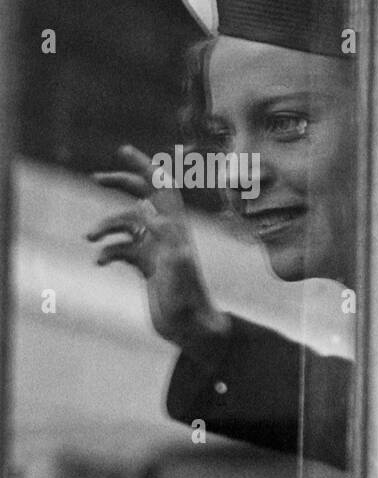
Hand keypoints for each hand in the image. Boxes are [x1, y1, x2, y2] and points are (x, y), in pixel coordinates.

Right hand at [86, 144, 230, 353]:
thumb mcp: (177, 263)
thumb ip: (165, 235)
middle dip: (121, 184)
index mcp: (176, 227)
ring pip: (123, 224)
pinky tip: (101, 263)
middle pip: (142, 197)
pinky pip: (119, 249)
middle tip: (96, 178)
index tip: (124, 150)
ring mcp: (154, 248)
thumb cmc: (188, 298)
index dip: (146, 167)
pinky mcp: (144, 265)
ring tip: (89, 238)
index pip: (163, 188)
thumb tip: (145, 208)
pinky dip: (106, 251)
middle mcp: (166, 233)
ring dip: (104, 227)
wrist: (188, 327)